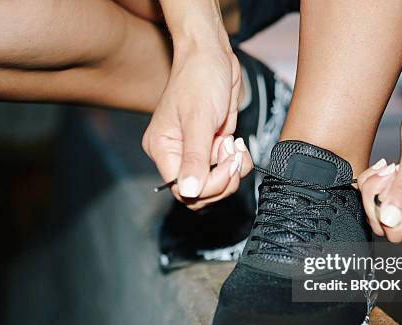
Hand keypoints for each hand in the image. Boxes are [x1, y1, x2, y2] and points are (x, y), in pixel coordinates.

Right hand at [142, 42, 252, 209]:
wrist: (212, 55)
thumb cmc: (199, 78)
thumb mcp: (198, 118)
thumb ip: (195, 157)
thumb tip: (189, 191)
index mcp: (163, 149)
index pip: (183, 190)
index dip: (208, 185)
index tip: (226, 162)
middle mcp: (177, 154)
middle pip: (200, 193)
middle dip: (223, 179)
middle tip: (233, 155)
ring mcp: (196, 151)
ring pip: (216, 183)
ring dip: (232, 170)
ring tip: (234, 144)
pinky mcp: (212, 146)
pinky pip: (226, 169)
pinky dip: (238, 162)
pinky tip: (237, 142)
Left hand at [358, 92, 401, 241]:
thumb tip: (390, 219)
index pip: (397, 231)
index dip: (379, 210)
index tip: (384, 181)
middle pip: (390, 224)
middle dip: (376, 197)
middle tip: (384, 170)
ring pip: (389, 213)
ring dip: (379, 190)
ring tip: (389, 167)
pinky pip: (395, 203)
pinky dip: (385, 187)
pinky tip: (391, 171)